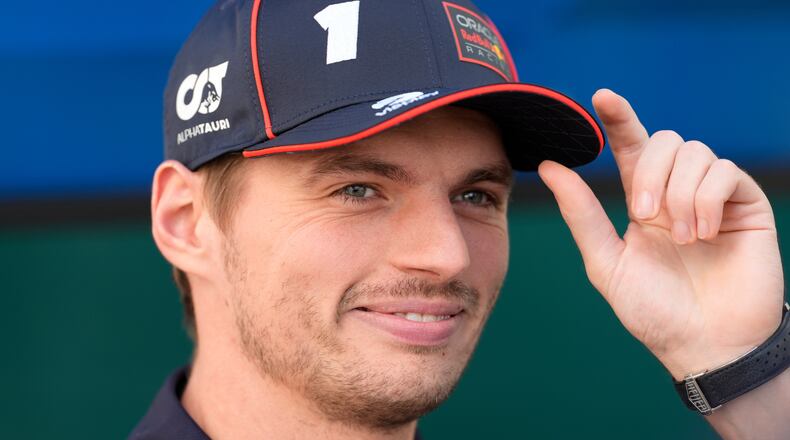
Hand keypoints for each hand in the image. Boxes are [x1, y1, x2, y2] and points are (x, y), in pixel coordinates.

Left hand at [537, 89, 784, 379]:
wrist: (705, 345)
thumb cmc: (653, 310)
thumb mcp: (607, 262)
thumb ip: (581, 214)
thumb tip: (550, 166)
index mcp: (643, 201)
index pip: (632, 148)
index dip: (620, 119)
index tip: (601, 96)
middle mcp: (678, 192)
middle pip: (665, 140)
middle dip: (650, 172)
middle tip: (645, 214)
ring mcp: (714, 197)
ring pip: (695, 152)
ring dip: (680, 194)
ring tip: (683, 239)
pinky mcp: (746, 205)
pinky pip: (725, 172)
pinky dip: (708, 200)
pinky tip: (705, 234)